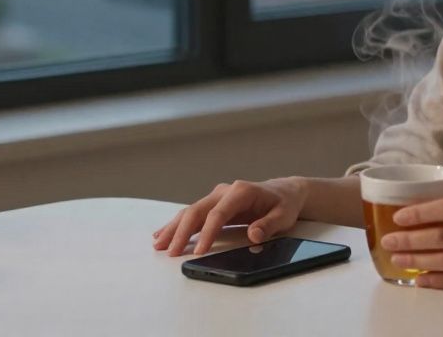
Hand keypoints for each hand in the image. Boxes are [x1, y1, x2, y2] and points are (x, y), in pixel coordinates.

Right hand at [152, 177, 306, 255]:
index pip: (218, 213)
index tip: (199, 252)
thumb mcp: (284, 216)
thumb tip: (254, 235)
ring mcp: (217, 196)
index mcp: (241, 191)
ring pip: (190, 211)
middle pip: (197, 211)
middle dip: (182, 232)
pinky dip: (177, 224)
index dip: (207, 233)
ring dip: (174, 228)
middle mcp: (224, 191)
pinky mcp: (213, 204)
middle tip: (171, 252)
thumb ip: (269, 225)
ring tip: (159, 244)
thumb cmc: (284, 204)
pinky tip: (162, 234)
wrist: (284, 192)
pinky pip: (192, 214)